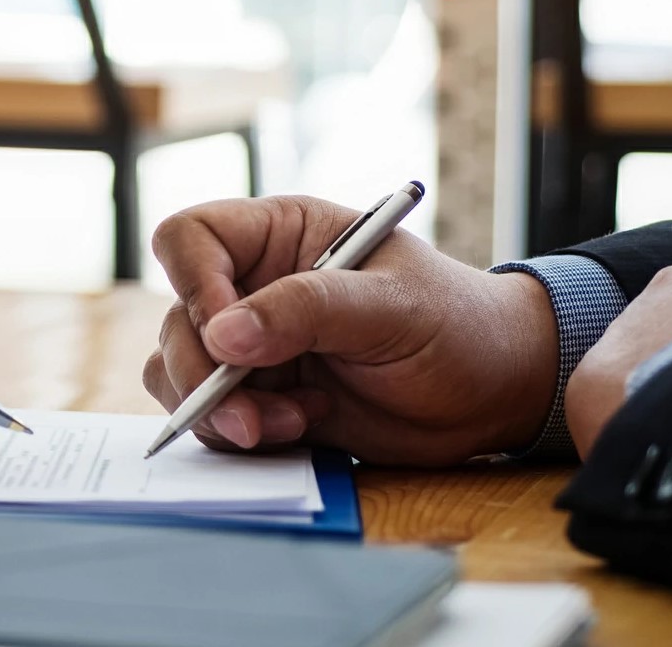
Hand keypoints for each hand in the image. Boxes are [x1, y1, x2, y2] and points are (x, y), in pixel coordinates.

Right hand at [142, 195, 558, 464]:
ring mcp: (254, 347)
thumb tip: (221, 337)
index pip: (191, 240)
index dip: (192, 283)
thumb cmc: (454, 323)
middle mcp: (254, 287)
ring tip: (290, 424)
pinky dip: (239, 434)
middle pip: (178, 319)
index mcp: (279, 236)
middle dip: (203, 374)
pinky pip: (212, 417)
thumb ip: (305, 311)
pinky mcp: (263, 399)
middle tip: (247, 416)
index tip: (225, 335)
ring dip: (220, 410)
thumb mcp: (389, 306)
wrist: (493, 392)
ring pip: (181, 373)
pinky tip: (302, 429)